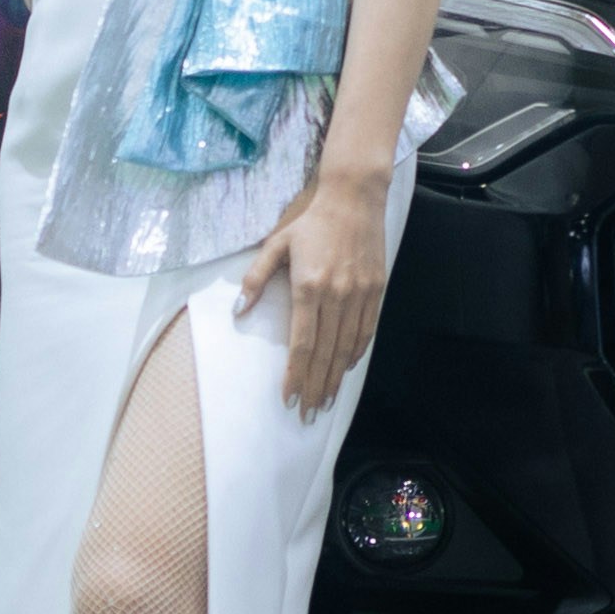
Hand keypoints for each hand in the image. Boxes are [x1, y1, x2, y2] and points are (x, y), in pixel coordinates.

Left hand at [239, 176, 395, 416]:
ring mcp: (359, 294)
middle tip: (308, 414)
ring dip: (336, 378)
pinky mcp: (375, 289)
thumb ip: (256, 278)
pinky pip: (366, 331)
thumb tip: (239, 310)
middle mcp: (337, 295)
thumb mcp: (276, 243)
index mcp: (309, 287)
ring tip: (326, 401)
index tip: (289, 398)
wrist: (354, 199)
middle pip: (325, 353)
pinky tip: (346, 369)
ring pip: (347, 347)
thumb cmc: (311, 222)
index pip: (302, 344)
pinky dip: (355, 353)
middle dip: (316, 387)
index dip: (296, 375)